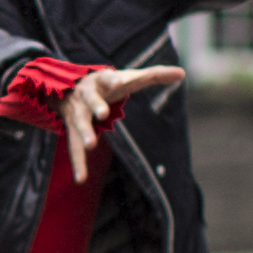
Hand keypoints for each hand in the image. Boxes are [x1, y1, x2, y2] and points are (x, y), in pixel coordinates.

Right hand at [52, 59, 184, 182]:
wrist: (69, 88)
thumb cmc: (108, 84)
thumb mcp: (129, 77)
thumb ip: (154, 75)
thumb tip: (183, 73)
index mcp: (102, 81)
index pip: (108, 78)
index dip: (113, 79)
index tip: (118, 81)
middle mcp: (87, 96)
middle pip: (92, 100)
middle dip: (97, 106)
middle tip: (103, 113)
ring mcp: (78, 114)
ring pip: (80, 124)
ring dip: (85, 133)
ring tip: (91, 145)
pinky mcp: (73, 131)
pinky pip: (74, 148)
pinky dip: (78, 164)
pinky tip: (80, 179)